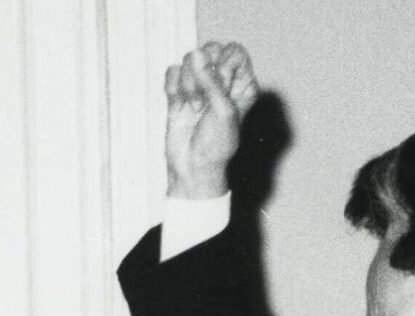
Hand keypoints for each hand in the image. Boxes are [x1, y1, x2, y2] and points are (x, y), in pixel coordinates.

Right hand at [165, 42, 258, 198]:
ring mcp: (200, 84)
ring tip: (194, 109)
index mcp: (242, 84)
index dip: (224, 65)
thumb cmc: (217, 144)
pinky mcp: (179, 90)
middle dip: (204, 74)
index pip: (235, 52)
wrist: (193, 166)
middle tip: (206, 101)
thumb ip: (212, 81)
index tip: (222, 87)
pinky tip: (179, 107)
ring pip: (188, 60)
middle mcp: (223, 81)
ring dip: (188, 85)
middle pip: (210, 50)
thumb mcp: (223, 111)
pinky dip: (173, 89)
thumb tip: (196, 53)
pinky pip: (172, 71)